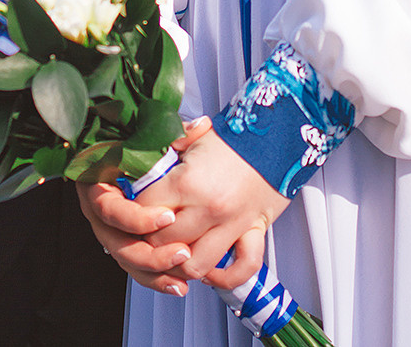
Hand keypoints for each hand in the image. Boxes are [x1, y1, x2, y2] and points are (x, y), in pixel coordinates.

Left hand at [77, 118, 287, 294]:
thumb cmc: (239, 135)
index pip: (145, 209)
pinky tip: (208, 270)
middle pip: (162, 242)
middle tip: (143, 232)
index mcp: (190, 181)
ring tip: (171, 254)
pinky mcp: (253, 232)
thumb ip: (169, 147)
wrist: (280, 133)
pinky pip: (239, 269)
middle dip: (147, 240)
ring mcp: (232, 225)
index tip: (130, 204)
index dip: (132, 208)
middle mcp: (209, 208)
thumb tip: (144, 155)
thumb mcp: (197, 136)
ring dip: (179, 266)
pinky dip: (222, 277)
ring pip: (194, 265)